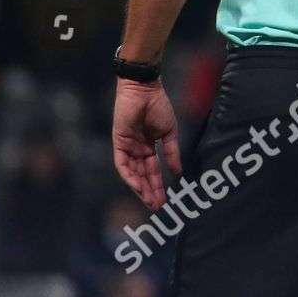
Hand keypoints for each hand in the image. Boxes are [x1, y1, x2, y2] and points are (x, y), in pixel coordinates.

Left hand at [112, 79, 181, 209]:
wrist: (145, 90)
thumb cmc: (158, 106)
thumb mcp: (169, 132)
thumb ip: (172, 152)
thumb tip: (178, 171)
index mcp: (149, 146)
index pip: (152, 170)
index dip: (158, 185)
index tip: (165, 199)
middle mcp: (137, 149)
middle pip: (142, 175)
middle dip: (149, 191)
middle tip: (157, 206)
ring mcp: (127, 147)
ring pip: (132, 173)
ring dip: (140, 187)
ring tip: (149, 200)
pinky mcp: (119, 143)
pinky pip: (122, 164)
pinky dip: (129, 176)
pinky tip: (138, 186)